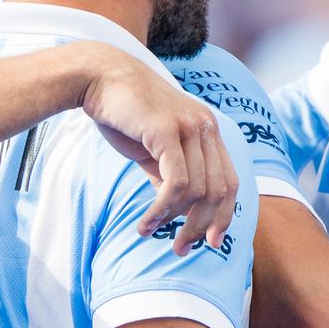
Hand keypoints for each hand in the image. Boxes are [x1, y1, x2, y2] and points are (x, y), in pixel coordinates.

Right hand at [77, 45, 239, 254]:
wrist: (98, 77)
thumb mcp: (152, 148)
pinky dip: (162, 209)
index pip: (230, 181)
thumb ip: (168, 172)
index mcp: (208, 130)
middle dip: (201, 226)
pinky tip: (146, 221)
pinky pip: (176, 183)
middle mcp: (206, 127)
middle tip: (181, 250)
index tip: (211, 242)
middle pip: (219, 191)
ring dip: (173, 220)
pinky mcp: (167, 130)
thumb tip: (174, 207)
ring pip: (197, 191)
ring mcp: (190, 126)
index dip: (224, 215)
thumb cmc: (123, 113)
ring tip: (148, 231)